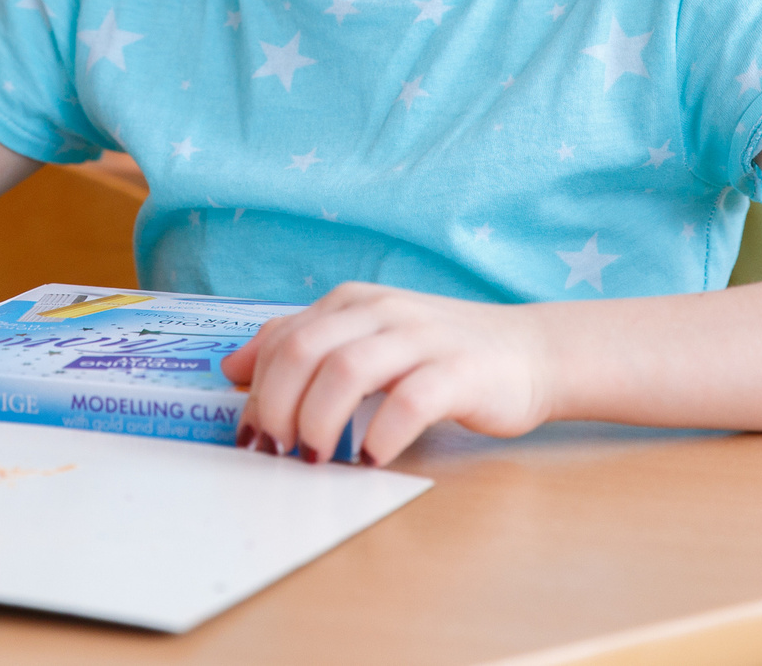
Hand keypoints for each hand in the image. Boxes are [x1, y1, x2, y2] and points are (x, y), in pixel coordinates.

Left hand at [220, 282, 552, 466]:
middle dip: (278, 408)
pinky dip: (380, 435)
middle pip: (303, 352)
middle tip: (278, 451)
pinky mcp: (459, 373)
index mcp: (352, 303)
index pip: (282, 339)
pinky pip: (409, 401)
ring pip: (347, 371)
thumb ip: (302, 347)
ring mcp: (421, 339)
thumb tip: (232, 370)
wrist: (530, 352)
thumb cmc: (438, 354)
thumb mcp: (364, 339)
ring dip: (319, 422)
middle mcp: (382, 312)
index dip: (255, 392)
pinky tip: (370, 459)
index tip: (250, 437)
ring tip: (316, 458)